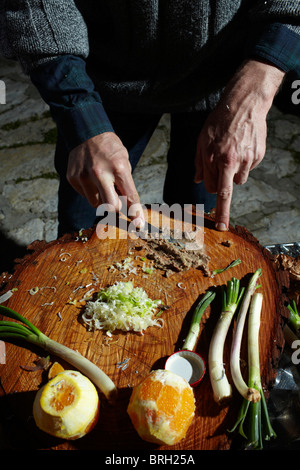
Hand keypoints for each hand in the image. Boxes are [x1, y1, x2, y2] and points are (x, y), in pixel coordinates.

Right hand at [67, 132, 144, 227]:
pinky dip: (91, 191)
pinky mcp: (73, 178)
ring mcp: (84, 176)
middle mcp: (100, 173)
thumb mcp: (124, 162)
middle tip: (119, 206)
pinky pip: (85, 196)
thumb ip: (126, 185)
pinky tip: (91, 177)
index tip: (138, 224)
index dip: (135, 213)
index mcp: (118, 168)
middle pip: (111, 206)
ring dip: (102, 198)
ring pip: (97, 204)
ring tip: (102, 182)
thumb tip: (130, 210)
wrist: (86, 132)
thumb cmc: (110, 149)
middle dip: (117, 210)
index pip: (129, 196)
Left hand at [195, 60, 284, 230]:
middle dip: (223, 205)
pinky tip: (241, 149)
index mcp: (216, 159)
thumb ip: (200, 163)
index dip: (214, 205)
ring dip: (233, 175)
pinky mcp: (258, 155)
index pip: (213, 189)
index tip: (220, 225)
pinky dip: (244, 163)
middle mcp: (232, 161)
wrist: (244, 105)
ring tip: (231, 156)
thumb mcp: (202, 141)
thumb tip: (198, 181)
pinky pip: (248, 168)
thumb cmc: (219, 122)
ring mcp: (247, 159)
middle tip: (223, 222)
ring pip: (238, 180)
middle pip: (226, 192)